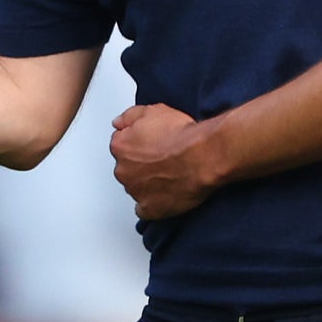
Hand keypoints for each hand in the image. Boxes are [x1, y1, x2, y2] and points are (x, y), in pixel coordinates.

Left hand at [110, 103, 218, 218]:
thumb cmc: (182, 136)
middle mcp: (123, 171)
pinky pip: (145, 210)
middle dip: (140, 165)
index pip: (121, 145)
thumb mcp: (153, 111)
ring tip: (169, 175)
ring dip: (147, 184)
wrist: (202, 156)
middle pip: (127, 168)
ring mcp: (136, 192)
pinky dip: (153, 204)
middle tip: (161, 160)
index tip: (151, 144)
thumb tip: (118, 123)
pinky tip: (166, 195)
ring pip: (136, 188)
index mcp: (120, 147)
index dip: (138, 144)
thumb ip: (129, 116)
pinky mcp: (150, 209)